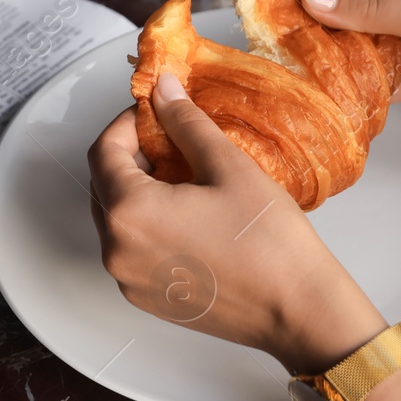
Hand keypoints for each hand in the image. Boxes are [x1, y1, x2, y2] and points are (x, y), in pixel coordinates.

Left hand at [87, 72, 386, 373]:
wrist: (298, 310)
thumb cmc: (270, 243)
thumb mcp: (227, 166)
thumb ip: (185, 122)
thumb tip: (163, 89)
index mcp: (129, 213)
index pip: (103, 151)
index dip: (127, 124)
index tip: (156, 113)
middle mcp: (116, 251)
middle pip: (103, 186)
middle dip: (132, 156)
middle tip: (172, 142)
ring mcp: (128, 279)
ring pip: (116, 218)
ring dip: (139, 190)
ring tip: (185, 178)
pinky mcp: (145, 298)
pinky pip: (131, 249)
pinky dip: (148, 224)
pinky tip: (188, 215)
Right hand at [298, 0, 400, 141]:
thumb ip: (370, 10)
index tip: (290, 8)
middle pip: (360, 7)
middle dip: (329, 26)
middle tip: (287, 43)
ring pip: (367, 42)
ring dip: (341, 57)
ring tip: (302, 70)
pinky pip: (381, 74)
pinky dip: (360, 83)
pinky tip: (334, 91)